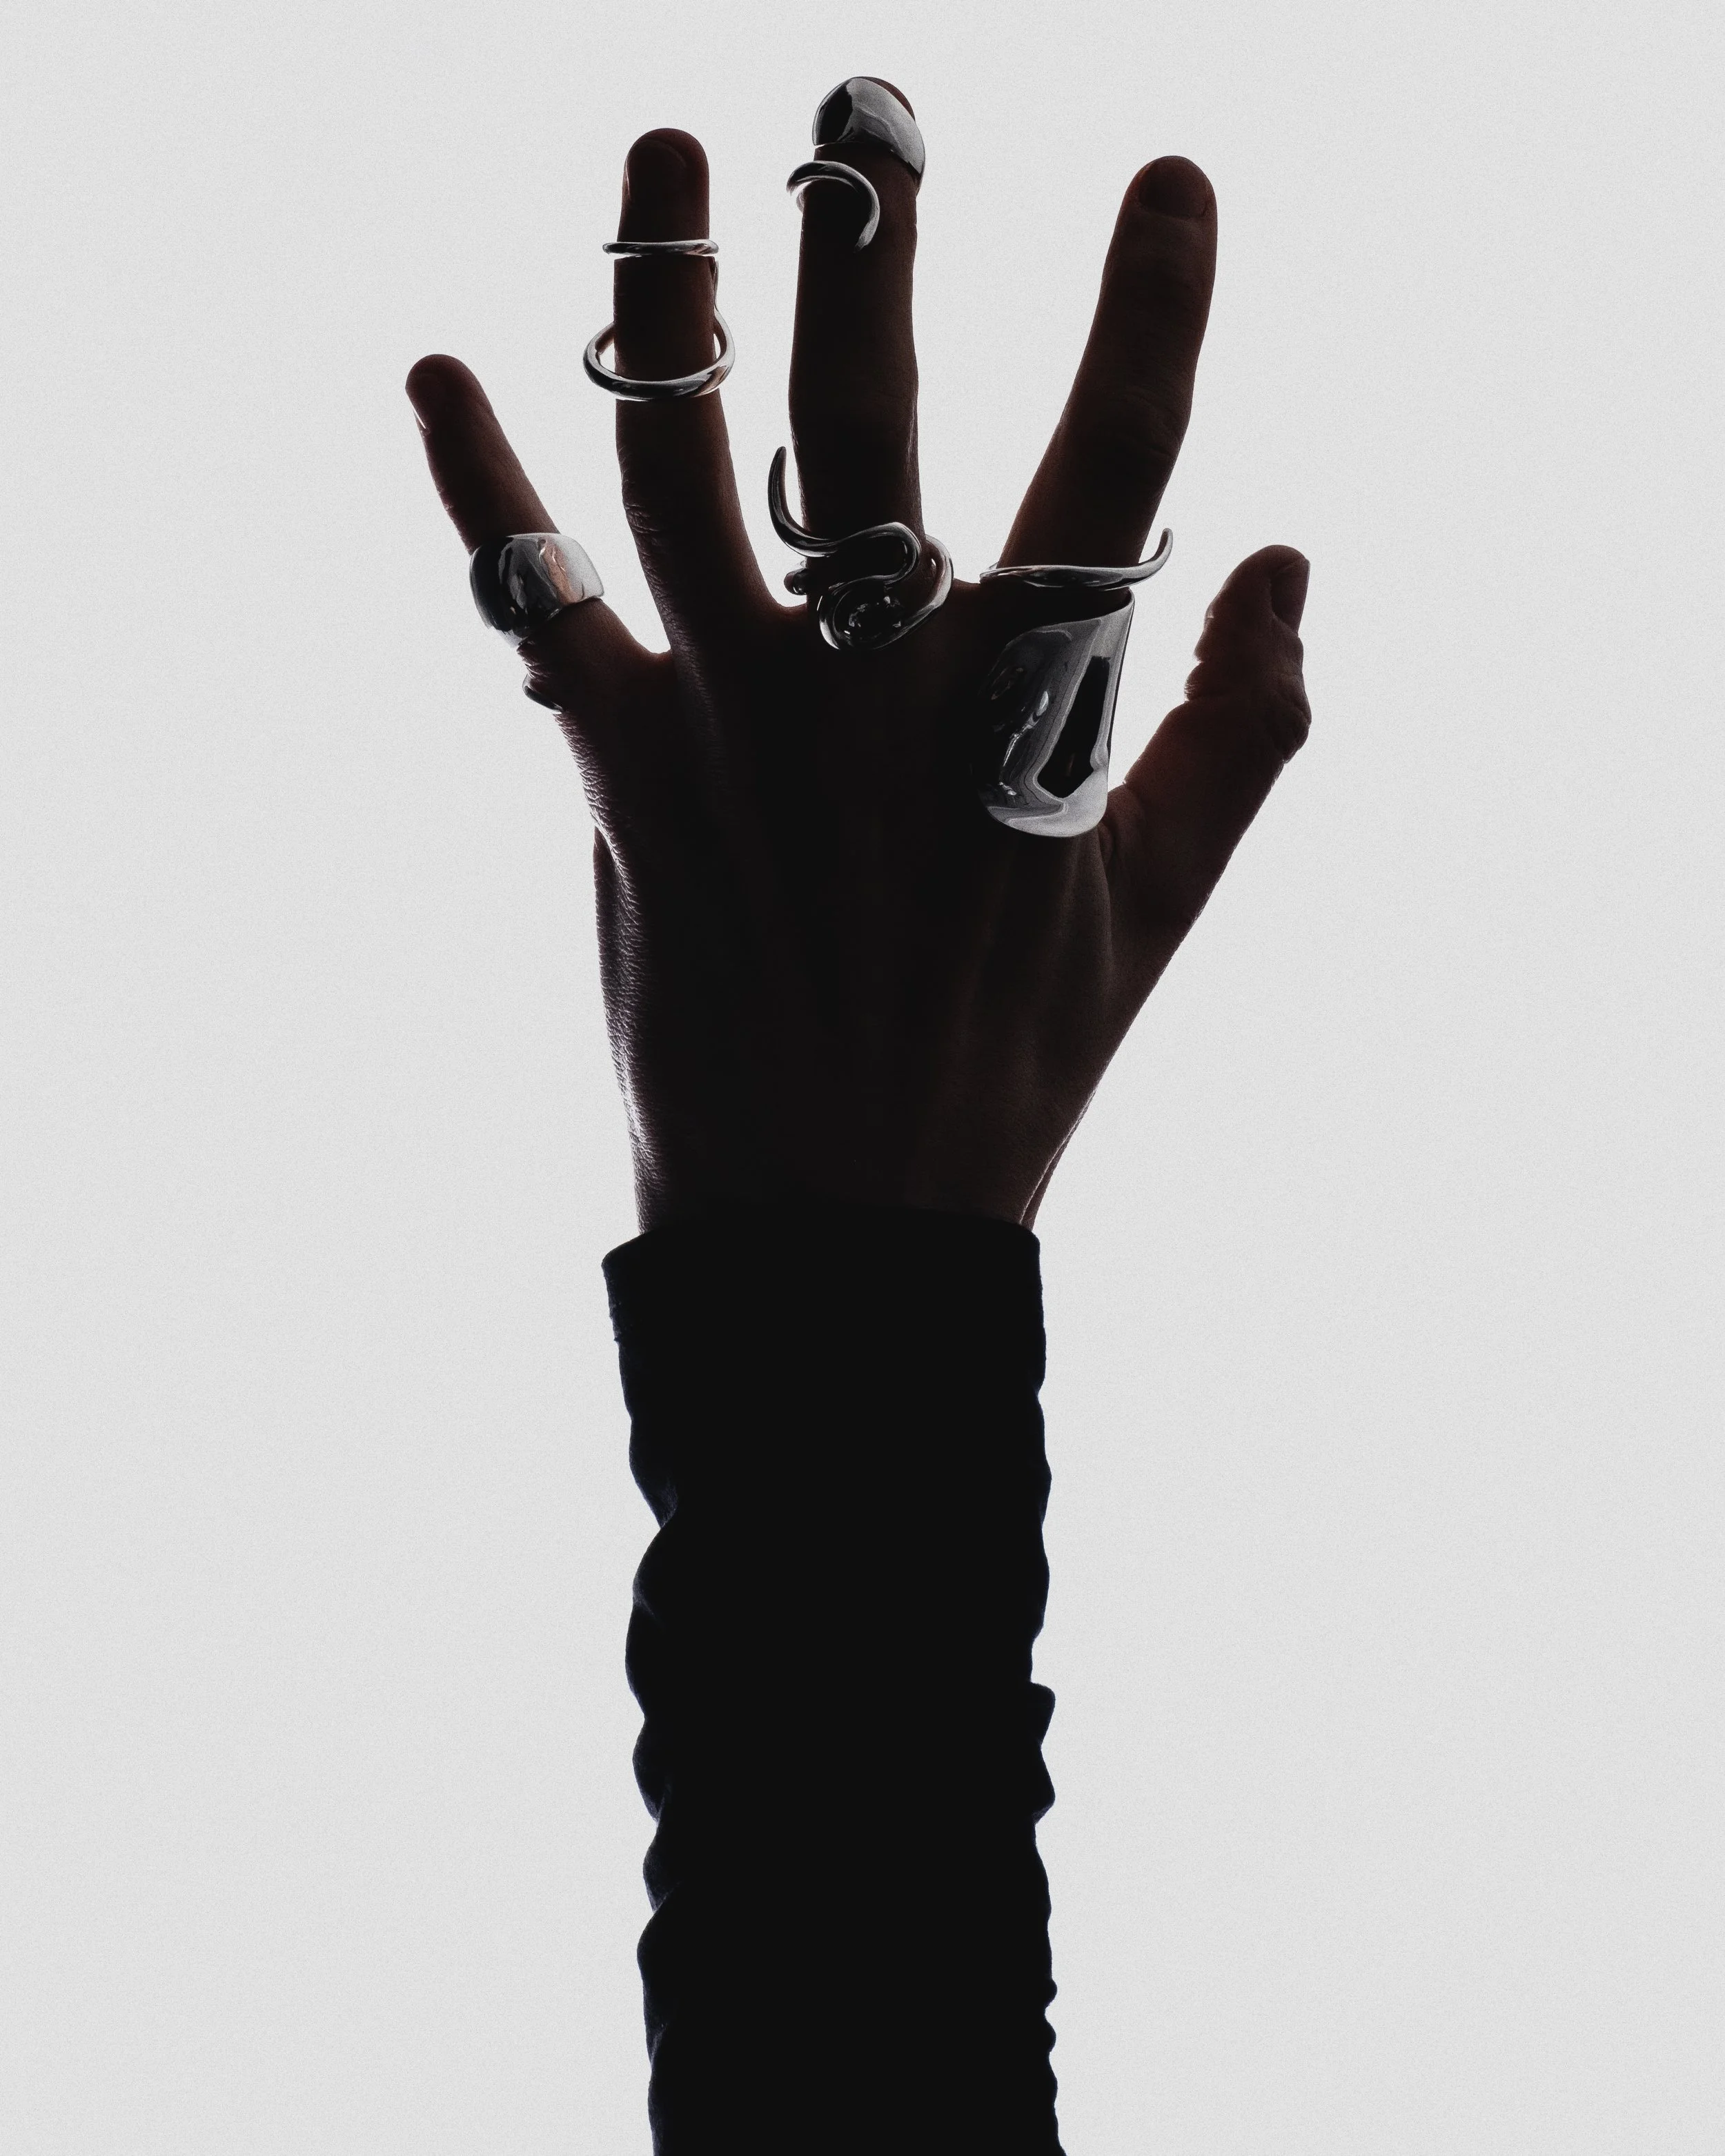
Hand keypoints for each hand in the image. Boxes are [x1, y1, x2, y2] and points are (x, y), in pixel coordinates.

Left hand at [407, 90, 1309, 1230]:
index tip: (1171, 182)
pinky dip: (481, 493)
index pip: (1115, 466)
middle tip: (869, 106)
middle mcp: (876, 697)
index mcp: (1031, 718)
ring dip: (664, 301)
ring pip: (684, 470)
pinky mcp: (625, 777)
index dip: (1153, 311)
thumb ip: (1248, 732)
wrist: (839, 1224)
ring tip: (659, 149)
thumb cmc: (1011, 1062)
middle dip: (872, 243)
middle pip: (872, 421)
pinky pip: (537, 607)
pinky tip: (436, 372)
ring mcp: (738, 729)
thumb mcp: (1161, 910)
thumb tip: (1292, 559)